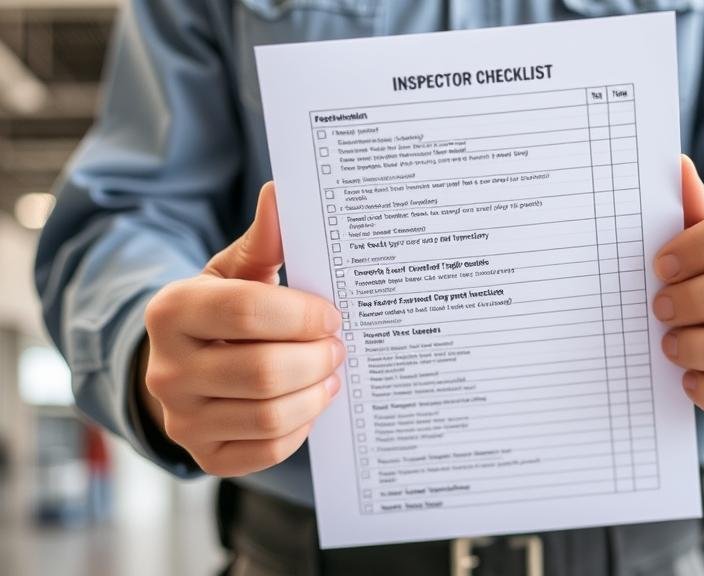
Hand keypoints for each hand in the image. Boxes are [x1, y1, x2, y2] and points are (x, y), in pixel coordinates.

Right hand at [140, 183, 343, 476]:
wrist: (183, 366)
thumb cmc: (220, 311)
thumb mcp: (234, 271)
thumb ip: (263, 240)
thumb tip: (282, 193)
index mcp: (171, 311)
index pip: (245, 311)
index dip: (302, 314)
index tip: (332, 313)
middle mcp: (167, 370)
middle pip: (263, 372)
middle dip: (316, 358)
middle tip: (339, 346)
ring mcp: (182, 420)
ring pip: (269, 416)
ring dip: (315, 394)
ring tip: (330, 372)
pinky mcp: (205, 456)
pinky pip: (268, 450)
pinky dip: (300, 428)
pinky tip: (307, 402)